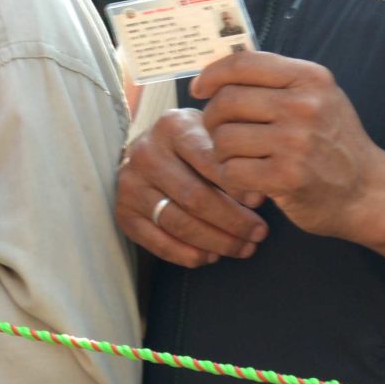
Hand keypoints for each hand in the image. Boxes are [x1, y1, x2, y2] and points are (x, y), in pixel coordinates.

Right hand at [118, 107, 268, 267]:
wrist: (148, 150)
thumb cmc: (192, 143)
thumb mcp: (210, 134)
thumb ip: (233, 156)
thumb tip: (258, 197)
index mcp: (172, 127)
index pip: (208, 160)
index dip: (236, 185)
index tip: (260, 202)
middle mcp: (146, 153)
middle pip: (194, 197)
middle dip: (232, 221)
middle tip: (258, 234)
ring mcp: (130, 185)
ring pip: (178, 223)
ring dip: (216, 242)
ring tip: (243, 248)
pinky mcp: (124, 214)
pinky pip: (158, 243)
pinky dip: (188, 255)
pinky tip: (212, 256)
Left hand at [195, 53, 384, 248]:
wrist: (368, 191)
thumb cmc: (335, 142)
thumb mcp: (319, 98)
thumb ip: (278, 81)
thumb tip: (221, 71)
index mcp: (310, 77)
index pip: (244, 63)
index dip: (212, 74)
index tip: (200, 88)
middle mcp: (304, 104)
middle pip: (227, 101)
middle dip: (213, 118)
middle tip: (220, 132)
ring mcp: (296, 141)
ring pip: (224, 138)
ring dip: (222, 152)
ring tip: (239, 157)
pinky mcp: (286, 177)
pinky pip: (232, 170)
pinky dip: (231, 176)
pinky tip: (246, 178)